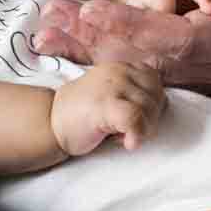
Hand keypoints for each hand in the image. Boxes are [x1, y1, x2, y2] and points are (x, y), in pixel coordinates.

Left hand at [33, 0, 210, 88]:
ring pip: (162, 72)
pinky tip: (92, 45)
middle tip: (48, 29)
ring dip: (106, 56)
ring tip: (54, 37)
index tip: (87, 15)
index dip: (132, 32)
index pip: (184, 41)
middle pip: (162, 64)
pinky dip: (130, 57)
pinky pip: (174, 69)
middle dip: (102, 47)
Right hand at [49, 63, 165, 155]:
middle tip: (126, 130)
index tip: (136, 119)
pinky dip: (137, 134)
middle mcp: (121, 71)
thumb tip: (162, 107)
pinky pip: (135, 119)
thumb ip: (136, 93)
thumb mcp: (113, 93)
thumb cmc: (82, 114)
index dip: (152, 106)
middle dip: (149, 120)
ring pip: (149, 110)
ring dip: (141, 129)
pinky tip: (128, 143)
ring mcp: (113, 86)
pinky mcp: (105, 104)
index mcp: (124, 67)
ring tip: (118, 133)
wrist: (48, 123)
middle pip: (157, 98)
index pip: (156, 84)